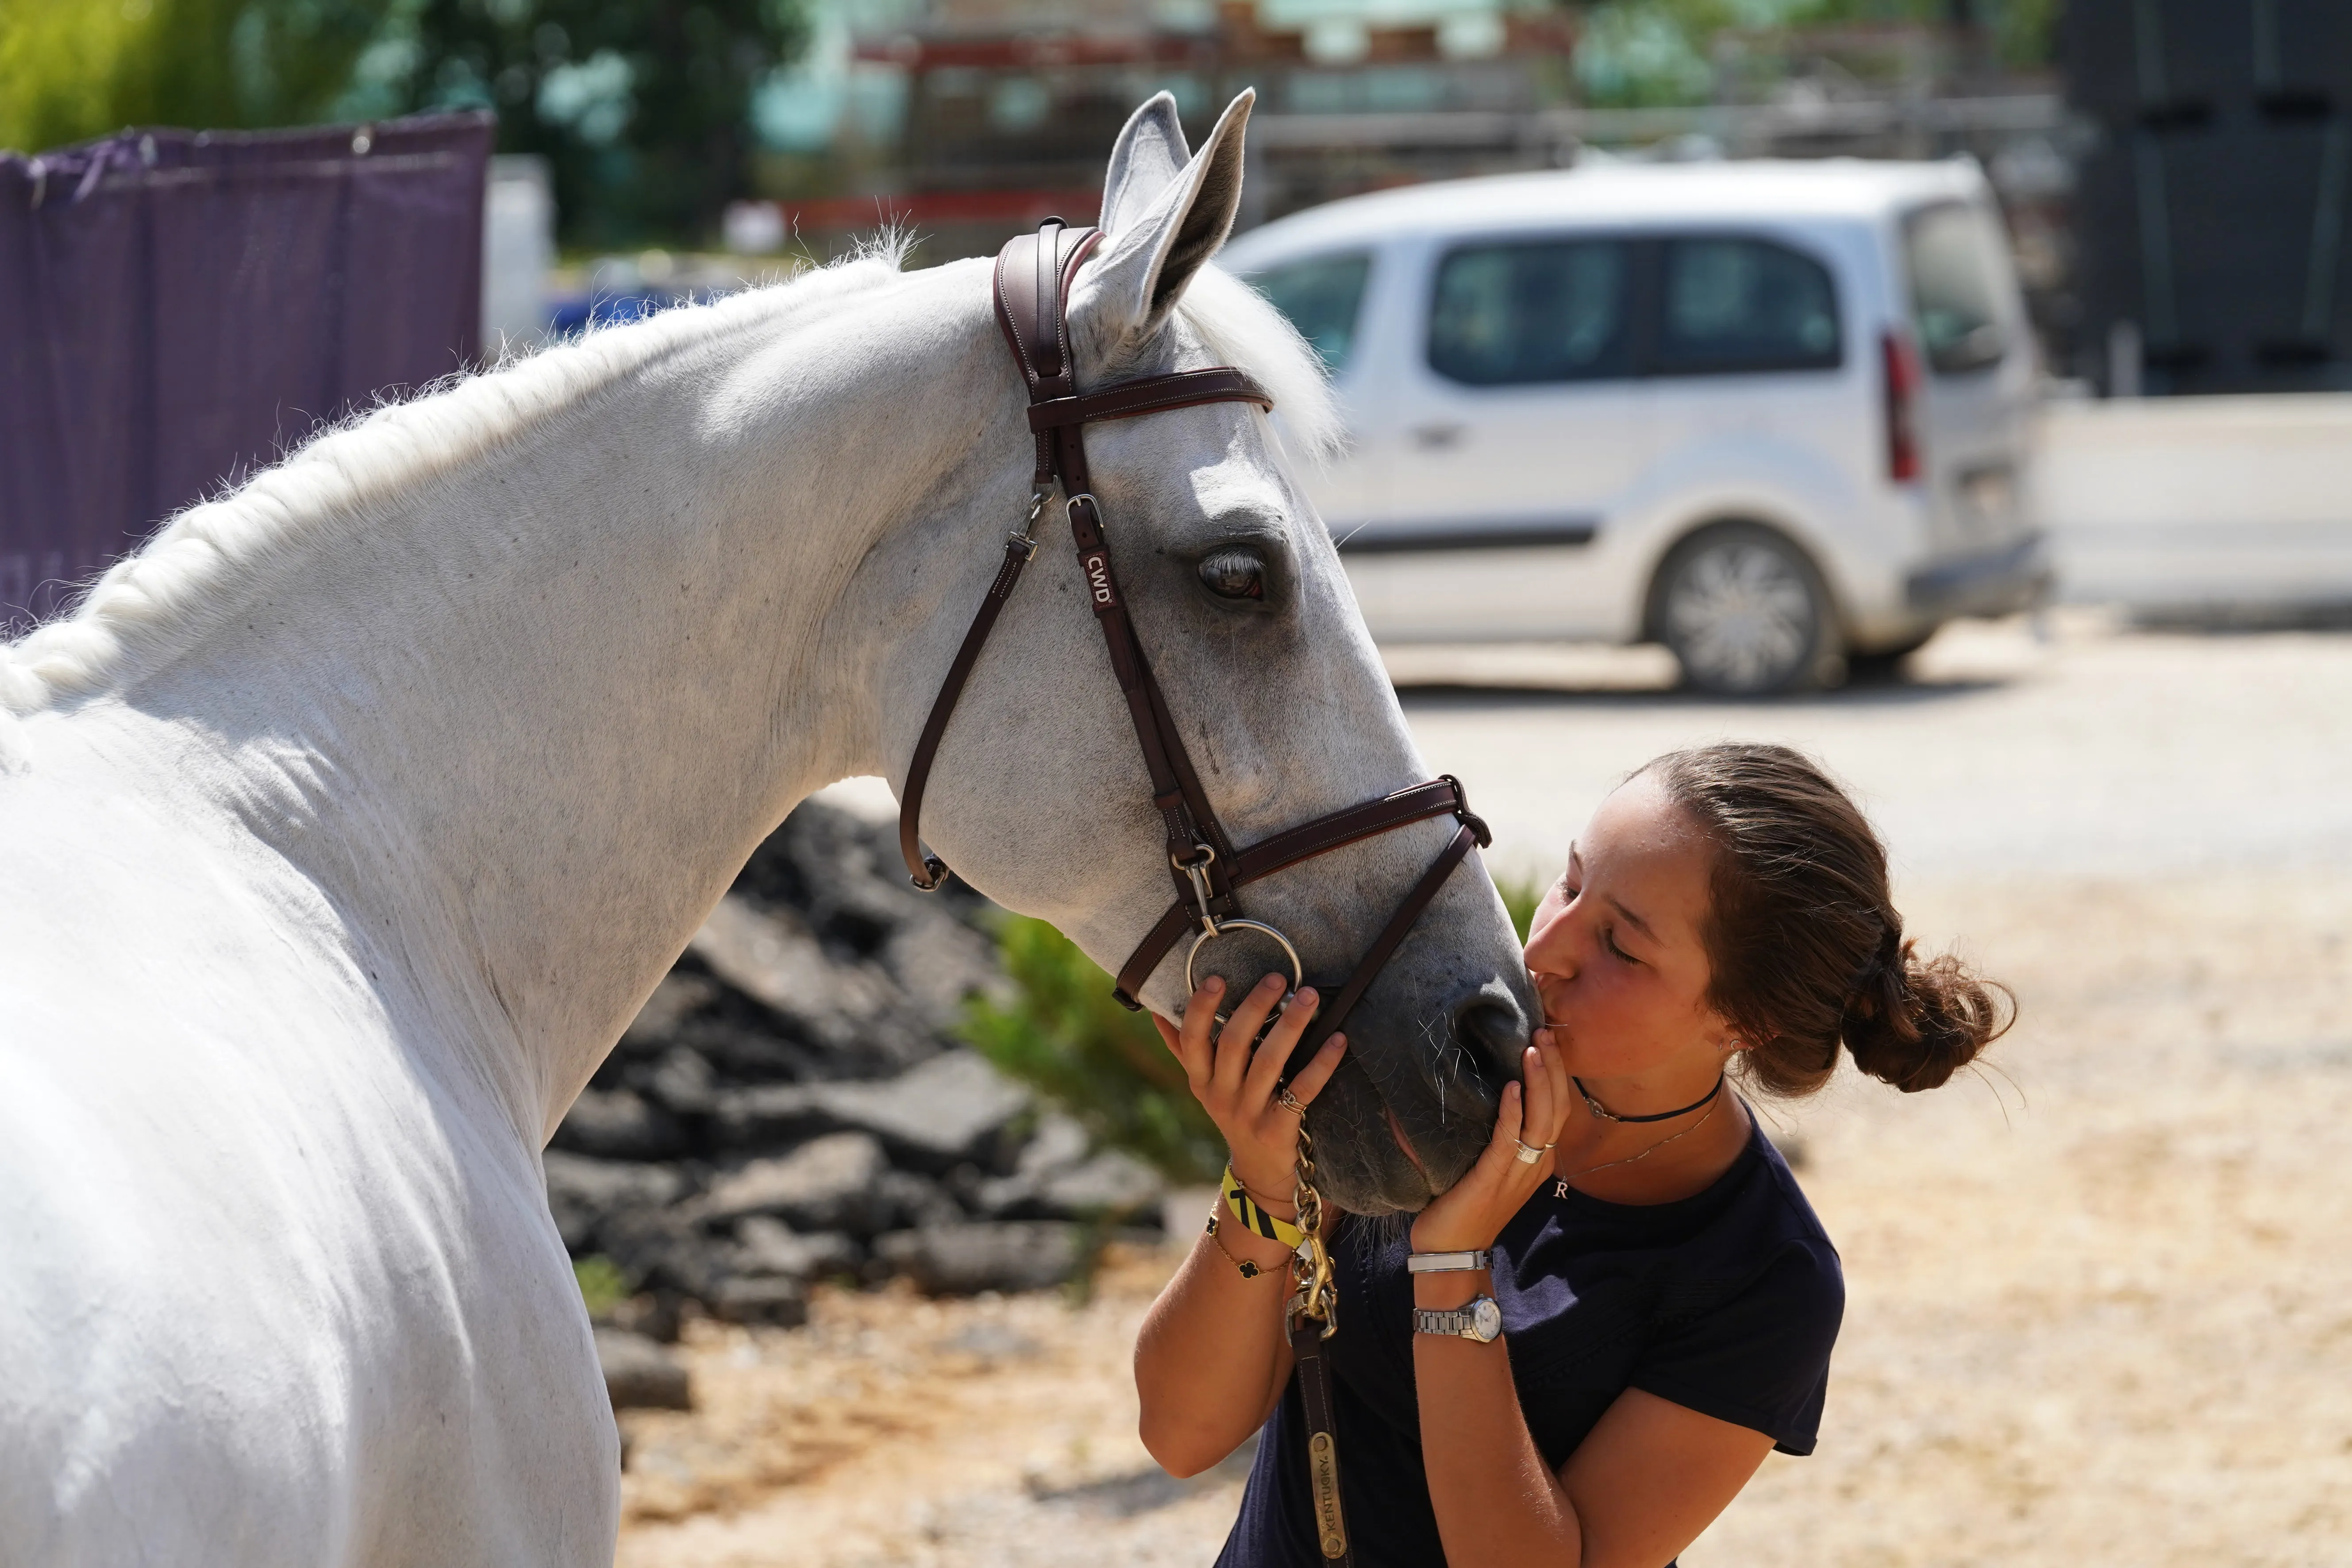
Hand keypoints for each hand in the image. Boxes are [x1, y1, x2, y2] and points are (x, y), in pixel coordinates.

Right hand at [1154, 974, 1347, 1212]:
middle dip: (1255, 1006)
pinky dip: (1322, 1063)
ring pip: (1269, 1061)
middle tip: (1278, 978)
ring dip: (1291, 1025)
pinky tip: (1338, 1040)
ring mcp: (1250, 1113)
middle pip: (1235, 1044)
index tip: (1216, 978)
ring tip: (1309, 997)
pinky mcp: (1279, 1129)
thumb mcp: (1205, 1086)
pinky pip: (1302, 1090)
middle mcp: (1221, 1096)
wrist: (1260, 1171)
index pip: (1193, 1040)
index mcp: (1201, 1080)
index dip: (1201, 1009)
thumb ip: (1184, 1049)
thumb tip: (1156, 1012)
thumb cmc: (1235, 1112)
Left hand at [1409, 1027, 1568, 1254]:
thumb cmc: (1462, 1205)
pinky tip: (1513, 1088)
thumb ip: (1491, 1133)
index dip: (1556, 1073)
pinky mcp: (1494, 1178)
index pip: (1557, 1107)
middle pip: (1557, 1107)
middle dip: (1553, 1066)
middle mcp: (1535, 1163)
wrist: (1450, 1252)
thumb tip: (1475, 1091)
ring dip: (1540, 1080)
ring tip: (1534, 1046)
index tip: (1547, 1038)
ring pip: (1542, 1119)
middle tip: (1544, 1030)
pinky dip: (1514, 1112)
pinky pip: (1510, 1140)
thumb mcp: (1485, 1164)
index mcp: (1536, 1159)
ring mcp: (1518, 1172)